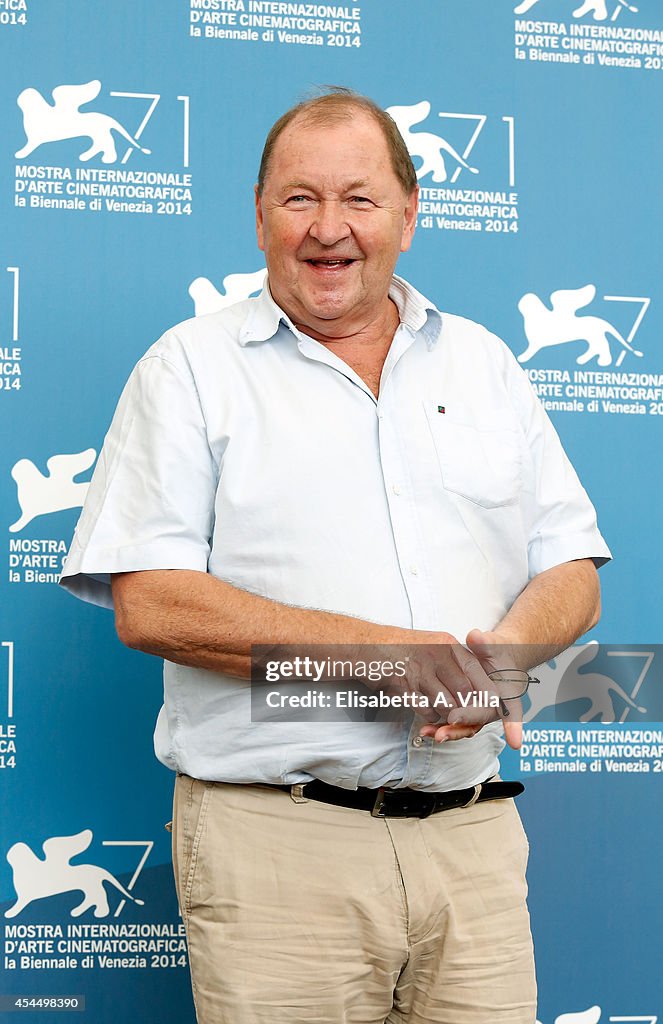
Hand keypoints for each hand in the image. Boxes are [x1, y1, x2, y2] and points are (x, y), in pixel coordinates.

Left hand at [417, 628, 523, 749]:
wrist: (495, 658)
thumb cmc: (497, 652)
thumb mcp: (493, 645)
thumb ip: (485, 643)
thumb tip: (475, 636)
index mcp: (508, 694)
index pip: (510, 710)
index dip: (514, 726)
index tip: (514, 741)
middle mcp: (494, 708)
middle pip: (481, 722)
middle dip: (463, 727)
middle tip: (444, 732)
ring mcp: (478, 712)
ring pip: (465, 727)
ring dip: (448, 732)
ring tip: (429, 733)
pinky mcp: (465, 713)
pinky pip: (454, 723)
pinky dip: (440, 727)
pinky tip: (424, 729)